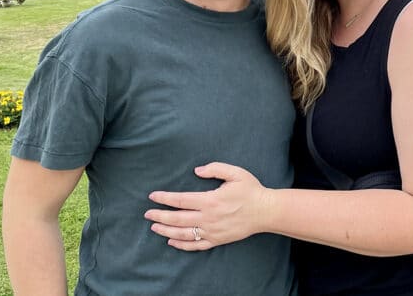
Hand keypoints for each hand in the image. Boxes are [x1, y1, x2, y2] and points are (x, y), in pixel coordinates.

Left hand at [145, 162, 272, 250]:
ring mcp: (212, 231)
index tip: (153, 196)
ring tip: (154, 226)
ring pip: (183, 233)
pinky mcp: (217, 240)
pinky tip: (172, 241)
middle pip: (177, 218)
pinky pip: (196, 245)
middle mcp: (208, 218)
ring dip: (166, 230)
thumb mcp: (236, 173)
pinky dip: (181, 245)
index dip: (165, 198)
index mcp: (211, 200)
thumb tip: (197, 170)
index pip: (181, 200)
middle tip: (147, 213)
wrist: (265, 211)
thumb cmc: (251, 190)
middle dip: (160, 215)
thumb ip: (215, 168)